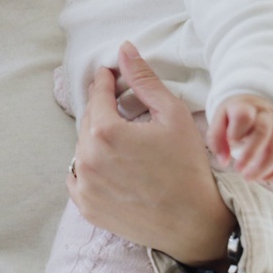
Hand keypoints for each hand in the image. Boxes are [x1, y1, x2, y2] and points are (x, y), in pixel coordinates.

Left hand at [68, 42, 234, 266]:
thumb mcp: (172, 115)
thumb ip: (144, 80)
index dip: (105, 81)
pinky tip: (111, 165)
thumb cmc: (188, 167)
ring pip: (82, 147)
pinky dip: (90, 167)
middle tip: (122, 107)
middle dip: (103, 109)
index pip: (97, 94)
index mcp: (105, 131)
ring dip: (97, 138)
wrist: (194, 223)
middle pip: (88, 120)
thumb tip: (124, 49)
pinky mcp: (86, 206)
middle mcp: (87, 157)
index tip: (109, 74)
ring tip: (123, 140)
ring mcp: (85, 184)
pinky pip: (78, 176)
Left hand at [208, 93, 272, 181]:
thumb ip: (216, 138)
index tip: (231, 142)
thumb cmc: (235, 118)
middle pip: (263, 132)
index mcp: (246, 106)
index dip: (237, 131)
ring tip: (249, 177)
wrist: (258, 108)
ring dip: (263, 167)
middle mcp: (266, 115)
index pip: (244, 115)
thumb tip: (223, 162)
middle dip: (250, 154)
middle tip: (238, 169)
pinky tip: (263, 178)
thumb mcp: (221, 120)